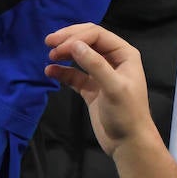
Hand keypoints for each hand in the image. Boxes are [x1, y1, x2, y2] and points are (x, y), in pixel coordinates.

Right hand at [45, 23, 157, 159]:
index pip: (98, 35)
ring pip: (81, 56)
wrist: (128, 143)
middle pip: (88, 40)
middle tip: (48, 42)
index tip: (58, 46)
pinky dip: (63, 71)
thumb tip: (74, 45)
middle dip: (69, 39)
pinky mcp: (92, 88)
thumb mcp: (113, 87)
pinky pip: (75, 74)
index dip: (77, 36)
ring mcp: (101, 74)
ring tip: (50, 56)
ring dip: (65, 53)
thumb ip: (95, 65)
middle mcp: (114, 60)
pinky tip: (50, 71)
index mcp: (124, 54)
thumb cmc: (126, 113)